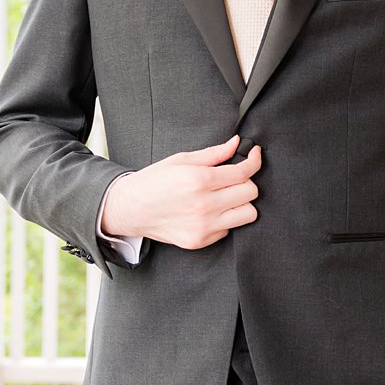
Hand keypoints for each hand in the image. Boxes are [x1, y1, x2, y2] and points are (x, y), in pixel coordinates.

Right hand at [100, 134, 260, 250]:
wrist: (130, 209)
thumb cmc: (153, 182)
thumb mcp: (181, 160)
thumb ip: (213, 153)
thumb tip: (236, 144)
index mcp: (199, 180)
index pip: (243, 172)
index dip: (254, 161)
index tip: (254, 155)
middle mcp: (204, 205)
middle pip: (250, 193)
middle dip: (246, 181)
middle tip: (235, 177)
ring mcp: (203, 226)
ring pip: (248, 214)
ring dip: (242, 203)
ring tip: (226, 196)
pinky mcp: (200, 240)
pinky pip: (229, 229)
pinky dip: (226, 219)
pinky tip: (210, 210)